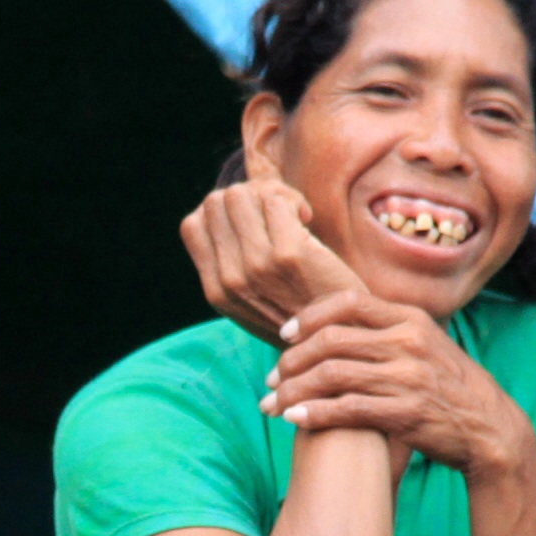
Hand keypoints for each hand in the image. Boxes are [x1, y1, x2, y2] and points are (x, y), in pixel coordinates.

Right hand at [180, 179, 365, 339]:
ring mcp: (257, 266)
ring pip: (242, 195)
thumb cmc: (302, 314)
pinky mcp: (288, 255)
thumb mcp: (252, 300)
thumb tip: (226, 207)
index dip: (222, 212)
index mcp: (216, 290)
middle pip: (217, 203)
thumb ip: (231, 265)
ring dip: (270, 195)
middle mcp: (230, 279)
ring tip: (291, 215)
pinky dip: (292, 199)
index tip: (250, 223)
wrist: (342, 340)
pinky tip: (306, 218)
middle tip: (275, 214)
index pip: (193, 224)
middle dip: (247, 197)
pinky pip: (276, 201)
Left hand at [259, 292, 531, 476]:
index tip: (284, 334)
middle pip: (330, 340)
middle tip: (272, 378)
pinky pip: (345, 409)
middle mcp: (408, 342)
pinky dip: (313, 414)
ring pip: (330, 375)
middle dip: (291, 360)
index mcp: (410, 318)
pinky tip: (294, 419)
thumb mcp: (425, 345)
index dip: (308, 316)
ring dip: (293, 390)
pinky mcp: (404, 412)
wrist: (489, 429)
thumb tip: (333, 322)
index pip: (347, 301)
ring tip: (273, 404)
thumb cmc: (448, 387)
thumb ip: (386, 331)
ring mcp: (407, 377)